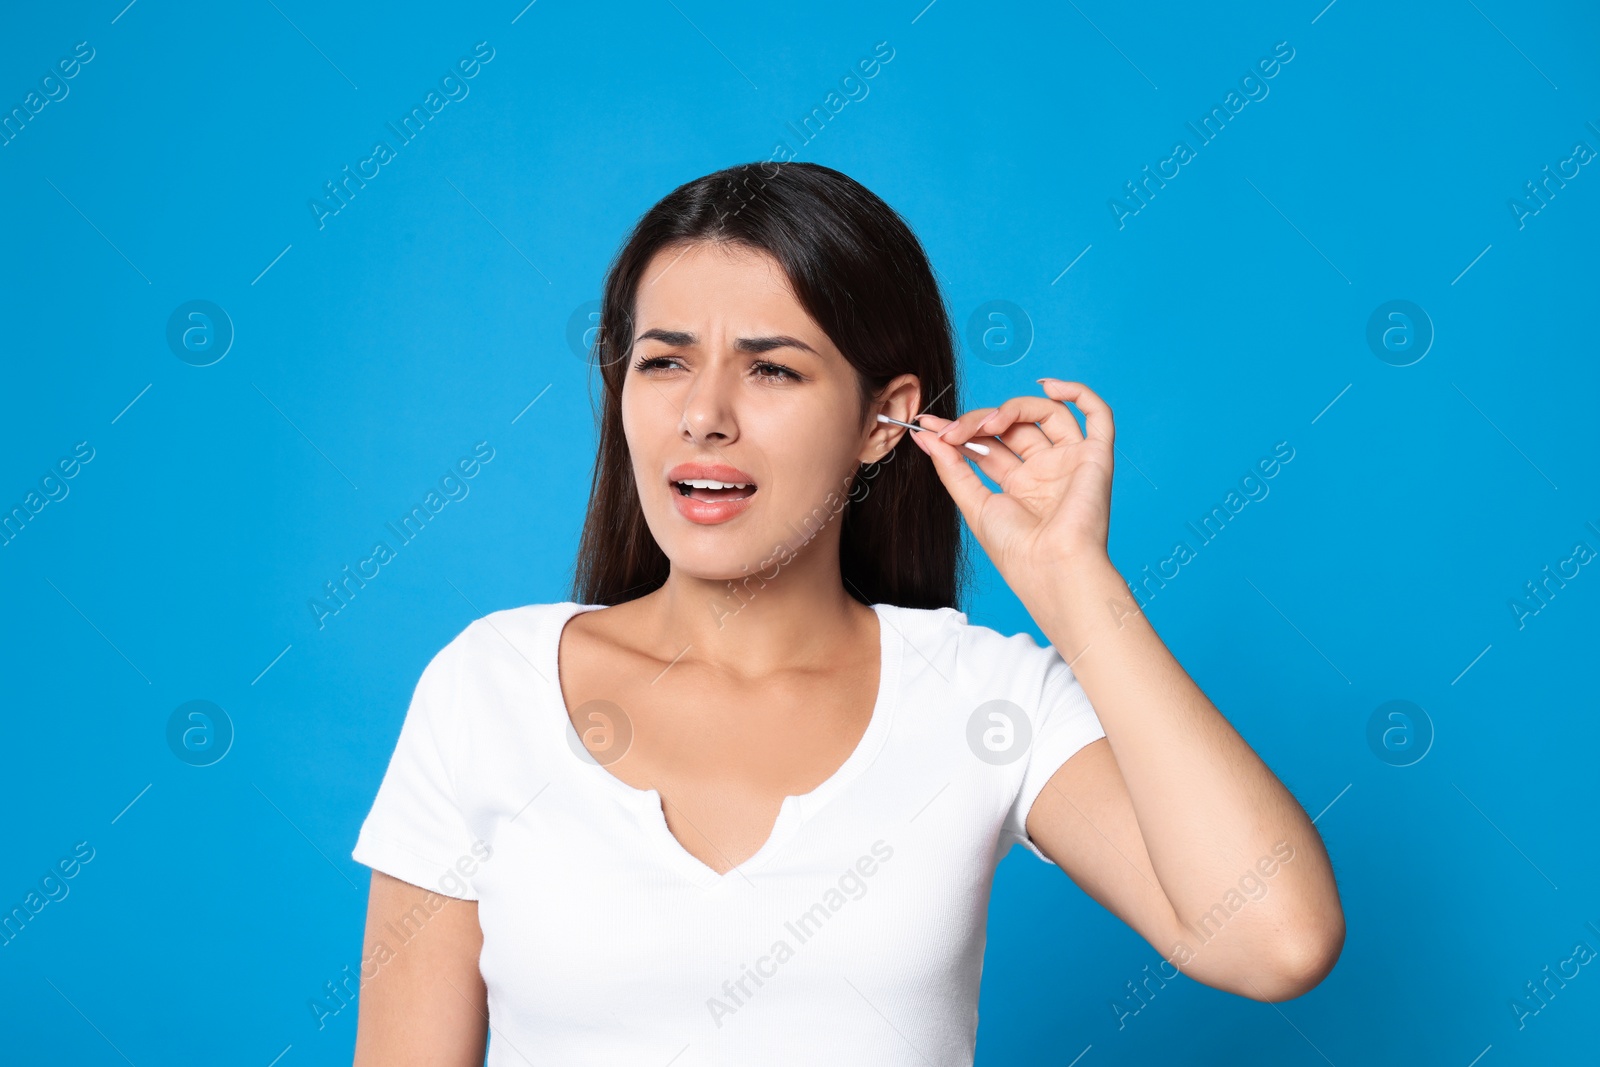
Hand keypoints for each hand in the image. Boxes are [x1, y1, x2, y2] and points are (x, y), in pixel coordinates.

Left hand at [910, 378, 1113, 586]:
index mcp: (1019, 484)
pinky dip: (1078, 393)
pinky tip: (1049, 388)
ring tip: (989, 423)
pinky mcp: (1095, 457)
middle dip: (979, 421)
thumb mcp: (974, 504)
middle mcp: (1045, 470)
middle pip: (1014, 426)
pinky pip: (1098, 415)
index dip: (961, 430)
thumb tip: (925, 435)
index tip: (928, 425)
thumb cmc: (1017, 550)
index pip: (989, 443)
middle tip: (952, 431)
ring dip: (1013, 408)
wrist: (1051, 568)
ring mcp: (1070, 461)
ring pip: (1047, 413)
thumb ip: (952, 467)